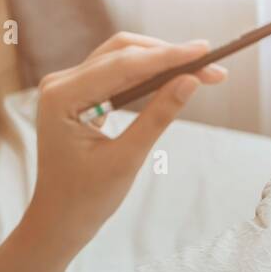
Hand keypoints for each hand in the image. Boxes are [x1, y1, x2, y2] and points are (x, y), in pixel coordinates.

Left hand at [29, 32, 226, 252]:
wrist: (59, 219)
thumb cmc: (87, 198)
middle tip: (211, 64)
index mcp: (62, 97)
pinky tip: (173, 76)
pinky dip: (146, 74)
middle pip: (122, 52)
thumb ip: (158, 116)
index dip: (168, 56)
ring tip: (199, 69)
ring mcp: (66, 86)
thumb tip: (191, 81)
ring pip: (120, 58)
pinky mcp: (77, 94)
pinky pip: (115, 74)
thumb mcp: (127, 159)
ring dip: (159, 61)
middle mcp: (60, 83)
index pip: (124, 65)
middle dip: (168, 56)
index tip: (205, 51)